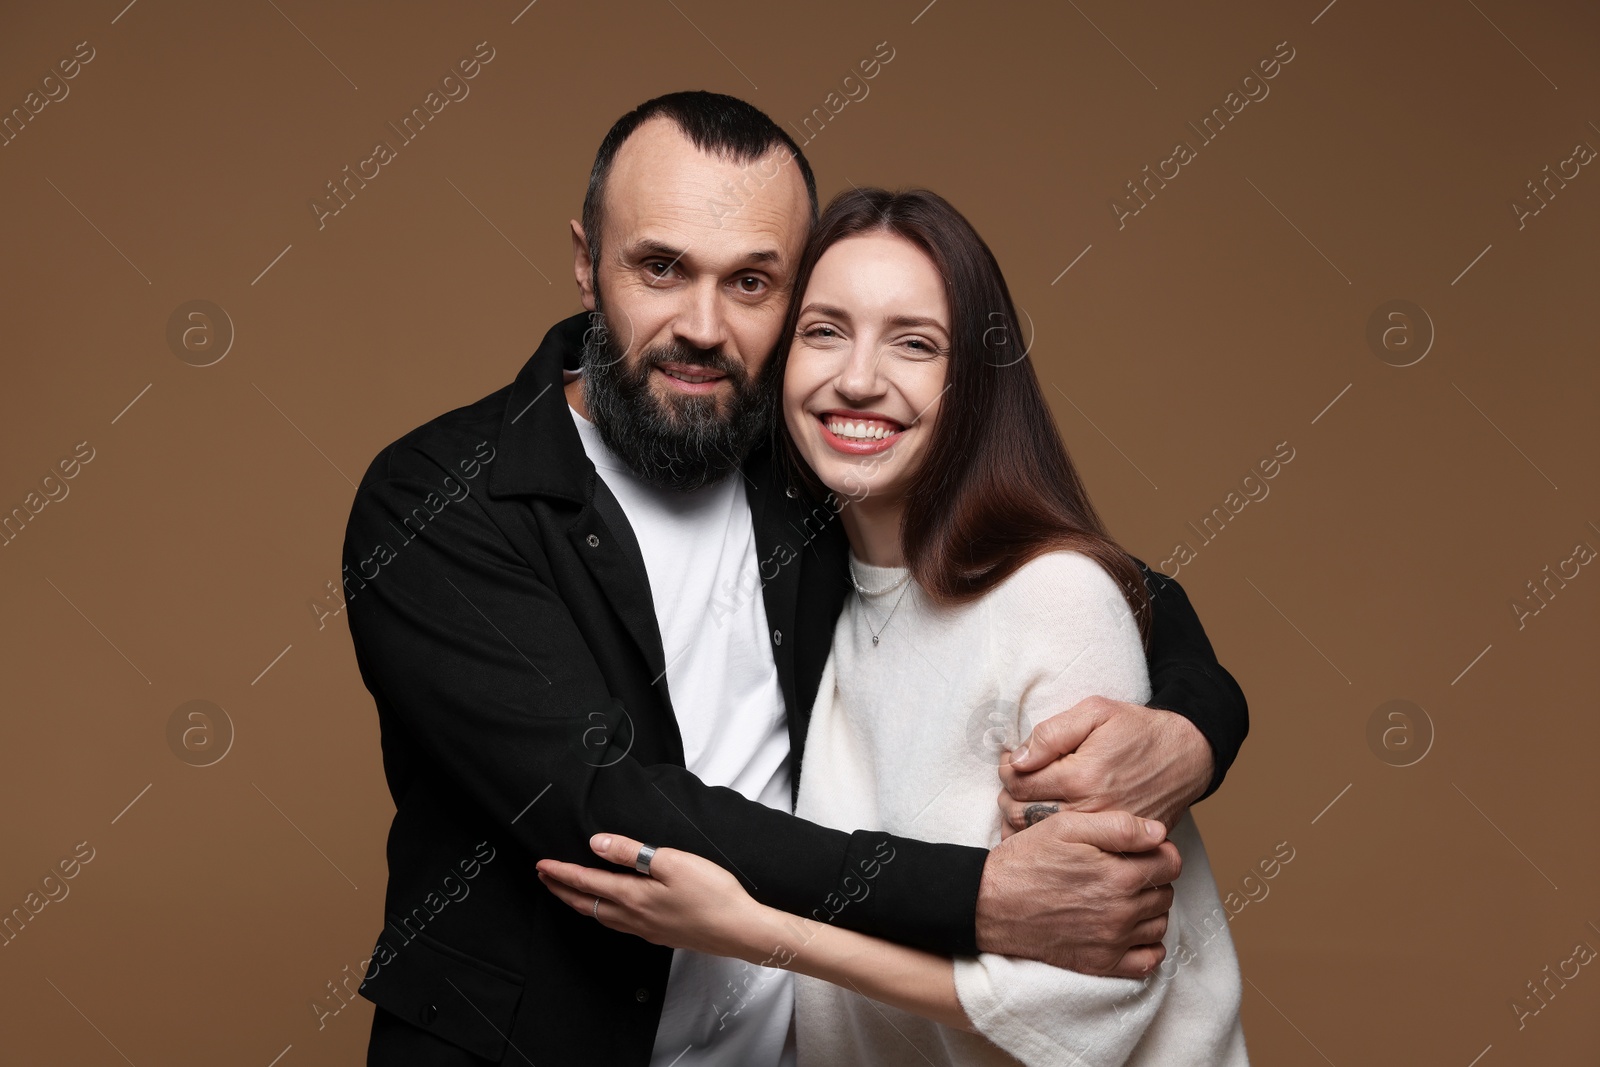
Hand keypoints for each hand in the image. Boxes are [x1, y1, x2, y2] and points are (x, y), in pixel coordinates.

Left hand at [537, 834, 765, 961]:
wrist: (739, 930)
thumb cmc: (711, 893)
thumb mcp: (672, 862)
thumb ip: (632, 852)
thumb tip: (597, 844)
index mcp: (632, 896)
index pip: (586, 882)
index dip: (561, 872)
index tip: (541, 864)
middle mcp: (633, 917)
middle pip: (586, 904)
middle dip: (561, 890)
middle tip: (544, 878)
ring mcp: (646, 929)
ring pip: (600, 916)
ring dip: (579, 902)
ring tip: (568, 892)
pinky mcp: (659, 934)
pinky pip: (617, 924)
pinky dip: (600, 913)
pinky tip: (608, 910)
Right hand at [976, 809, 1179, 976]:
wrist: (990, 903)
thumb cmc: (1026, 860)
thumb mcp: (1066, 826)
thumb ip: (1118, 826)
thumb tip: (1159, 833)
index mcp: (1118, 875)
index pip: (1171, 864)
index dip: (1159, 852)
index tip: (1141, 850)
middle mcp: (1121, 912)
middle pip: (1166, 893)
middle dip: (1153, 878)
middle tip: (1124, 870)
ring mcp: (1112, 942)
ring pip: (1159, 925)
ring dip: (1150, 910)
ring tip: (1122, 897)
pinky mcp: (1100, 964)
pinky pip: (1148, 962)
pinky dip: (1147, 946)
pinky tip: (1128, 929)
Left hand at [997, 696, 1211, 834]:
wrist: (1185, 755)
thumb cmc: (1138, 730)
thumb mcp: (1095, 712)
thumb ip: (1051, 734)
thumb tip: (1018, 759)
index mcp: (1080, 776)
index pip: (1017, 784)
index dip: (1006, 771)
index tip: (1011, 763)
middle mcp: (1089, 810)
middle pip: (1021, 815)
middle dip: (1009, 797)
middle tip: (1015, 782)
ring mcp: (1102, 833)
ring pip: (1039, 835)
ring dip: (1023, 819)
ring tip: (1028, 799)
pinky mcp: (1115, 845)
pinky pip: (1067, 849)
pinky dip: (1048, 838)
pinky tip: (1046, 821)